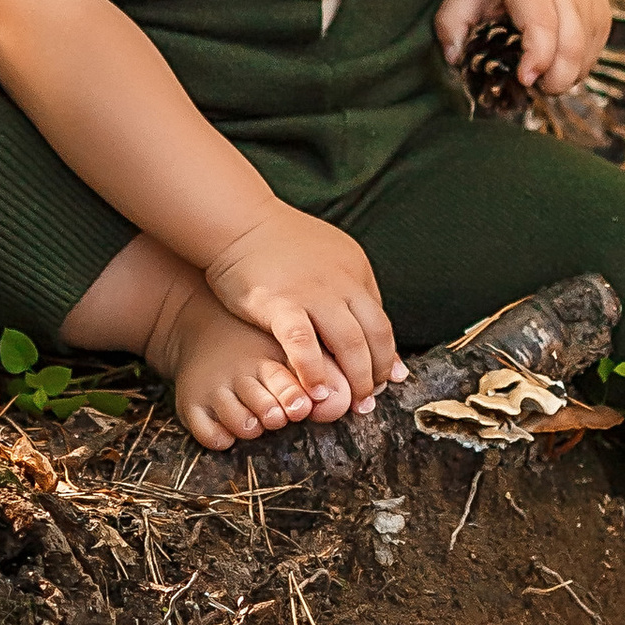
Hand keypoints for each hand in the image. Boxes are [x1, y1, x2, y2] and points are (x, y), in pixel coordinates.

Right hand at [202, 204, 402, 417]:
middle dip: (377, 373)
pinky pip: (304, 343)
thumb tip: (363, 319)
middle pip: (375, 335)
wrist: (237, 221)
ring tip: (349, 403)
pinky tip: (314, 390)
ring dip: (355, 378)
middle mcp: (342, 279)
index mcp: (355, 268)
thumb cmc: (276, 244)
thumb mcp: (327, 258)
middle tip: (369, 400)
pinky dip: (314, 370)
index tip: (384, 380)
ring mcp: (313, 291)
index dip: (386, 355)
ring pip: (350, 342)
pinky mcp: (281, 302)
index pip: (381, 321)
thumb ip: (349, 288)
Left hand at [436, 0, 612, 92]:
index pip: (541, 24)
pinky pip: (593, 55)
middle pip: (570, 46)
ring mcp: (590, 0)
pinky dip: (575, 69)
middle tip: (529, 85)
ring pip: (584, 56)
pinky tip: (554, 61)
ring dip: (563, 77)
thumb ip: (450, 24)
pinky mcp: (603, 14)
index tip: (524, 79)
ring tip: (539, 73)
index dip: (536, 58)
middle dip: (552, 79)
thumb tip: (455, 58)